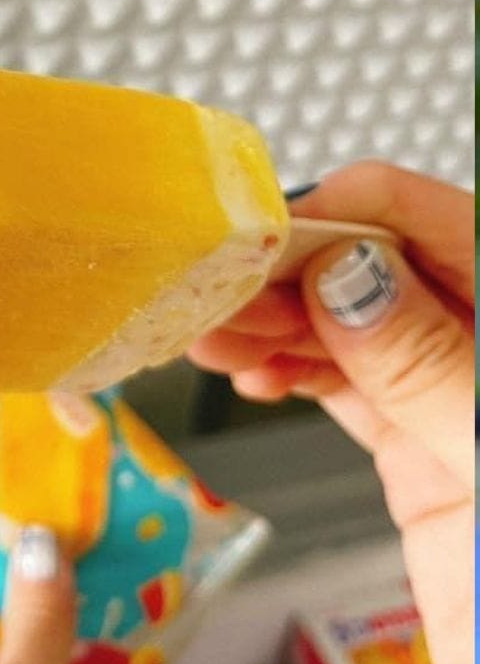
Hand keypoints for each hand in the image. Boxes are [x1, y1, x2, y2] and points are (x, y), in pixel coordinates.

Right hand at [190, 162, 474, 663]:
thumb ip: (429, 366)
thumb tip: (349, 275)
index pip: (436, 223)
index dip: (347, 216)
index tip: (267, 236)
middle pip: (375, 271)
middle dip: (289, 274)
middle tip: (219, 293)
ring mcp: (450, 397)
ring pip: (347, 327)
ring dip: (272, 324)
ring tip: (213, 334)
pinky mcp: (417, 447)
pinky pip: (341, 386)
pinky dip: (287, 371)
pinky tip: (252, 371)